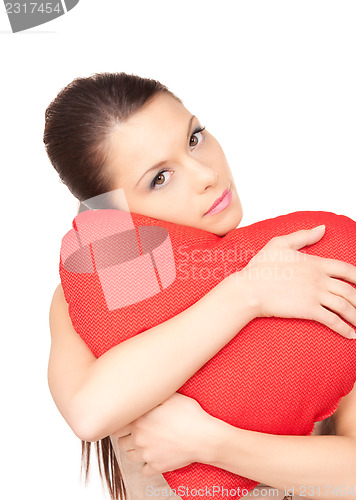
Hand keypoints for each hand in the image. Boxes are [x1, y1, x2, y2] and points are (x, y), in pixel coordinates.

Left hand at [111, 393, 211, 476]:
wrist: (204, 437)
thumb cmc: (189, 414)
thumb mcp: (171, 397)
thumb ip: (153, 395)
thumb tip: (143, 390)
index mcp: (139, 420)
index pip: (117, 426)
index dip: (122, 423)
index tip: (129, 422)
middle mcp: (138, 438)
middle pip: (121, 442)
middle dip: (127, 437)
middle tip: (139, 432)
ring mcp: (146, 455)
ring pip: (130, 457)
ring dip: (135, 451)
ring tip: (146, 444)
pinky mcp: (157, 467)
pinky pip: (144, 471)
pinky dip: (147, 465)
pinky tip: (154, 456)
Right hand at [237, 225, 355, 338]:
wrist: (250, 288)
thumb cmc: (261, 267)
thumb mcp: (280, 243)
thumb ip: (304, 236)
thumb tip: (322, 228)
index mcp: (316, 263)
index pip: (347, 269)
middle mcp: (319, 279)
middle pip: (350, 291)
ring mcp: (315, 295)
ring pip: (345, 306)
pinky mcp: (308, 310)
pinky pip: (332, 320)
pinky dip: (344, 329)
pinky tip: (351, 336)